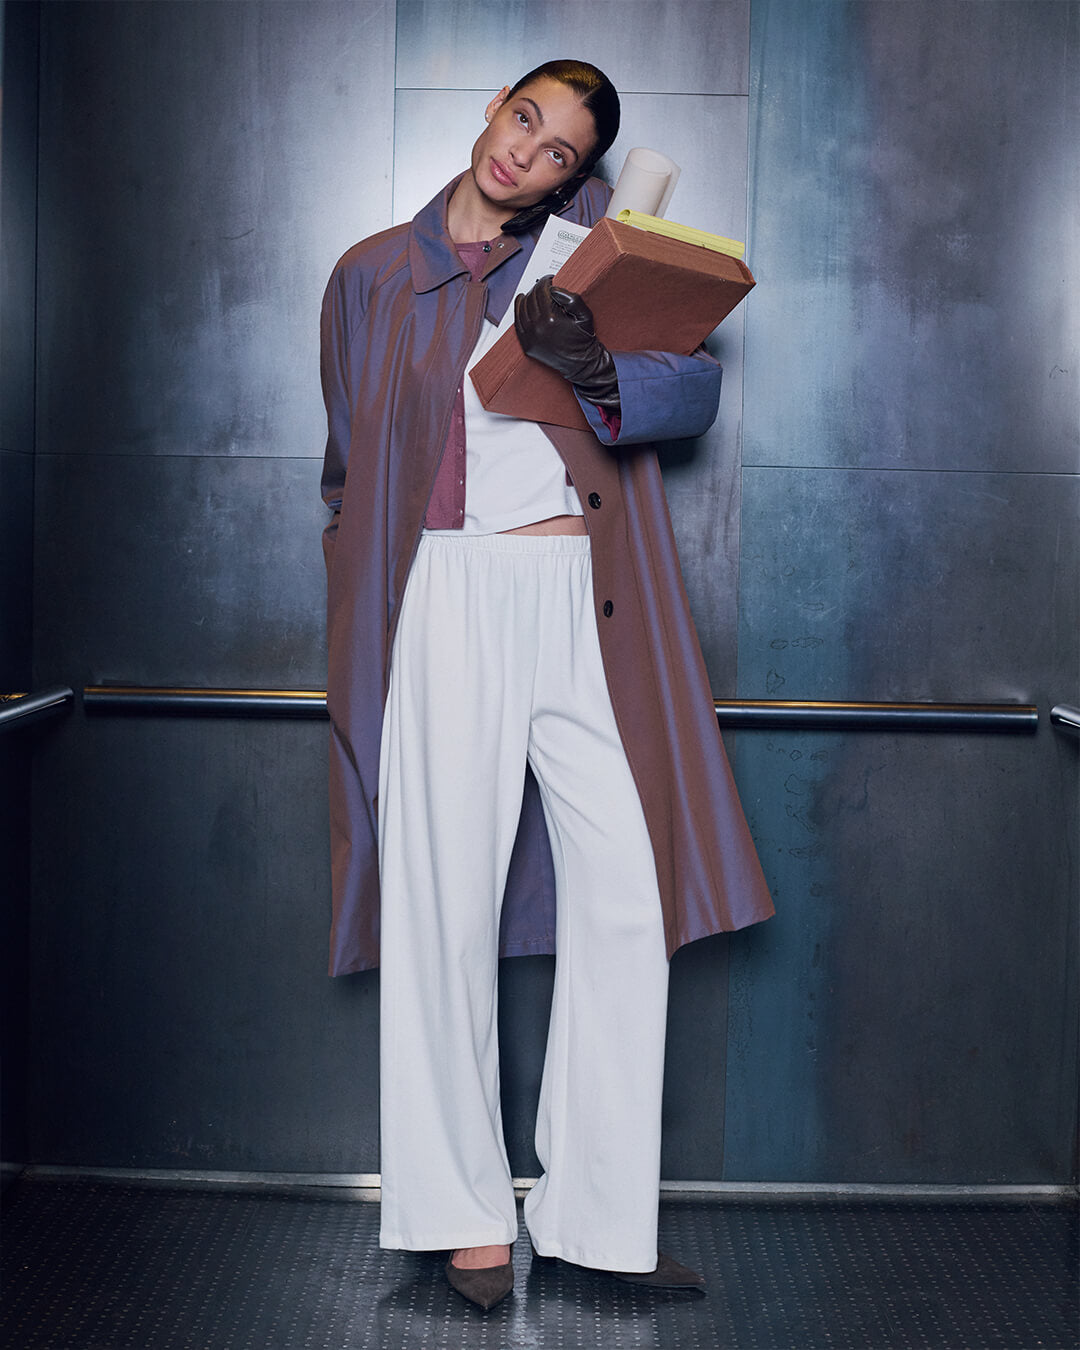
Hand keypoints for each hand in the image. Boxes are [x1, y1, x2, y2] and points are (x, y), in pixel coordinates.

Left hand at [514, 276, 619, 409]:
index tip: (549, 279)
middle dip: (537, 288)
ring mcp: (530, 337)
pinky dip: (518, 310)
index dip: (546, 282)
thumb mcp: (585, 315)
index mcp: (551, 319)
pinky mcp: (527, 345)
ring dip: (528, 297)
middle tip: (544, 286)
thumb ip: (572, 299)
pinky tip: (522, 301)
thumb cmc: (583, 340)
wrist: (581, 364)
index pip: (542, 291)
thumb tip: (554, 289)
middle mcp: (538, 328)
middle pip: (531, 298)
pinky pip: (518, 322)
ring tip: (535, 293)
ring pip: (522, 308)